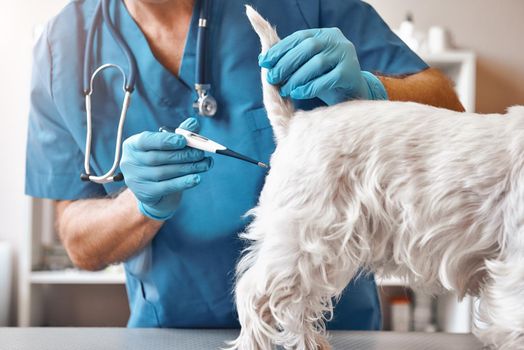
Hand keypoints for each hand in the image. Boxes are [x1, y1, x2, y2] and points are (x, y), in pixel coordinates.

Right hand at [120, 118, 212, 220]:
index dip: (164, 140)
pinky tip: (197, 178)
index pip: (146, 140)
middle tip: (200, 153)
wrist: (156, 191)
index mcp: (132, 145)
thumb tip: (193, 123)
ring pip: (164, 172)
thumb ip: (180, 134)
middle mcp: (130, 162)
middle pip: (158, 157)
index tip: (183, 140)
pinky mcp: (145, 193)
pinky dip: (184, 182)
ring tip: (205, 164)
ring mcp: (135, 179)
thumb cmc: (162, 162)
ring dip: (188, 168)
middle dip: (182, 154)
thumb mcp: (168, 146)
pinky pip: (167, 187)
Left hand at [259, 28, 386, 104]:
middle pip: (308, 48)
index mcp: (324, 34)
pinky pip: (327, 80)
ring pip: (317, 63)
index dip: (280, 49)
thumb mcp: (307, 65)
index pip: (299, 38)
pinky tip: (298, 94)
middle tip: (272, 78)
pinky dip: (310, 87)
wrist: (351, 94)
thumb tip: (263, 58)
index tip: (264, 61)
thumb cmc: (324, 79)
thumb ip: (290, 59)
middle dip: (286, 63)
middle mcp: (337, 40)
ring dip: (296, 77)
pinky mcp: (351, 73)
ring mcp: (346, 55)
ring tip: (284, 90)